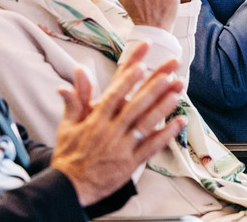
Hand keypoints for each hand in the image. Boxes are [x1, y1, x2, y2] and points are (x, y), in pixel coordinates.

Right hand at [51, 42, 183, 204]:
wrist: (69, 188)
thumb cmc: (69, 154)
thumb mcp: (67, 125)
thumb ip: (76, 98)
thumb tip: (77, 71)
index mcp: (95, 119)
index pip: (115, 91)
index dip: (129, 74)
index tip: (142, 59)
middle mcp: (110, 130)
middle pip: (135, 103)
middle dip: (154, 84)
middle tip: (170, 69)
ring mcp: (121, 146)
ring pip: (145, 122)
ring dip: (163, 105)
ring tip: (178, 89)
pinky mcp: (130, 163)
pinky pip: (150, 147)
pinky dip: (165, 134)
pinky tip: (179, 122)